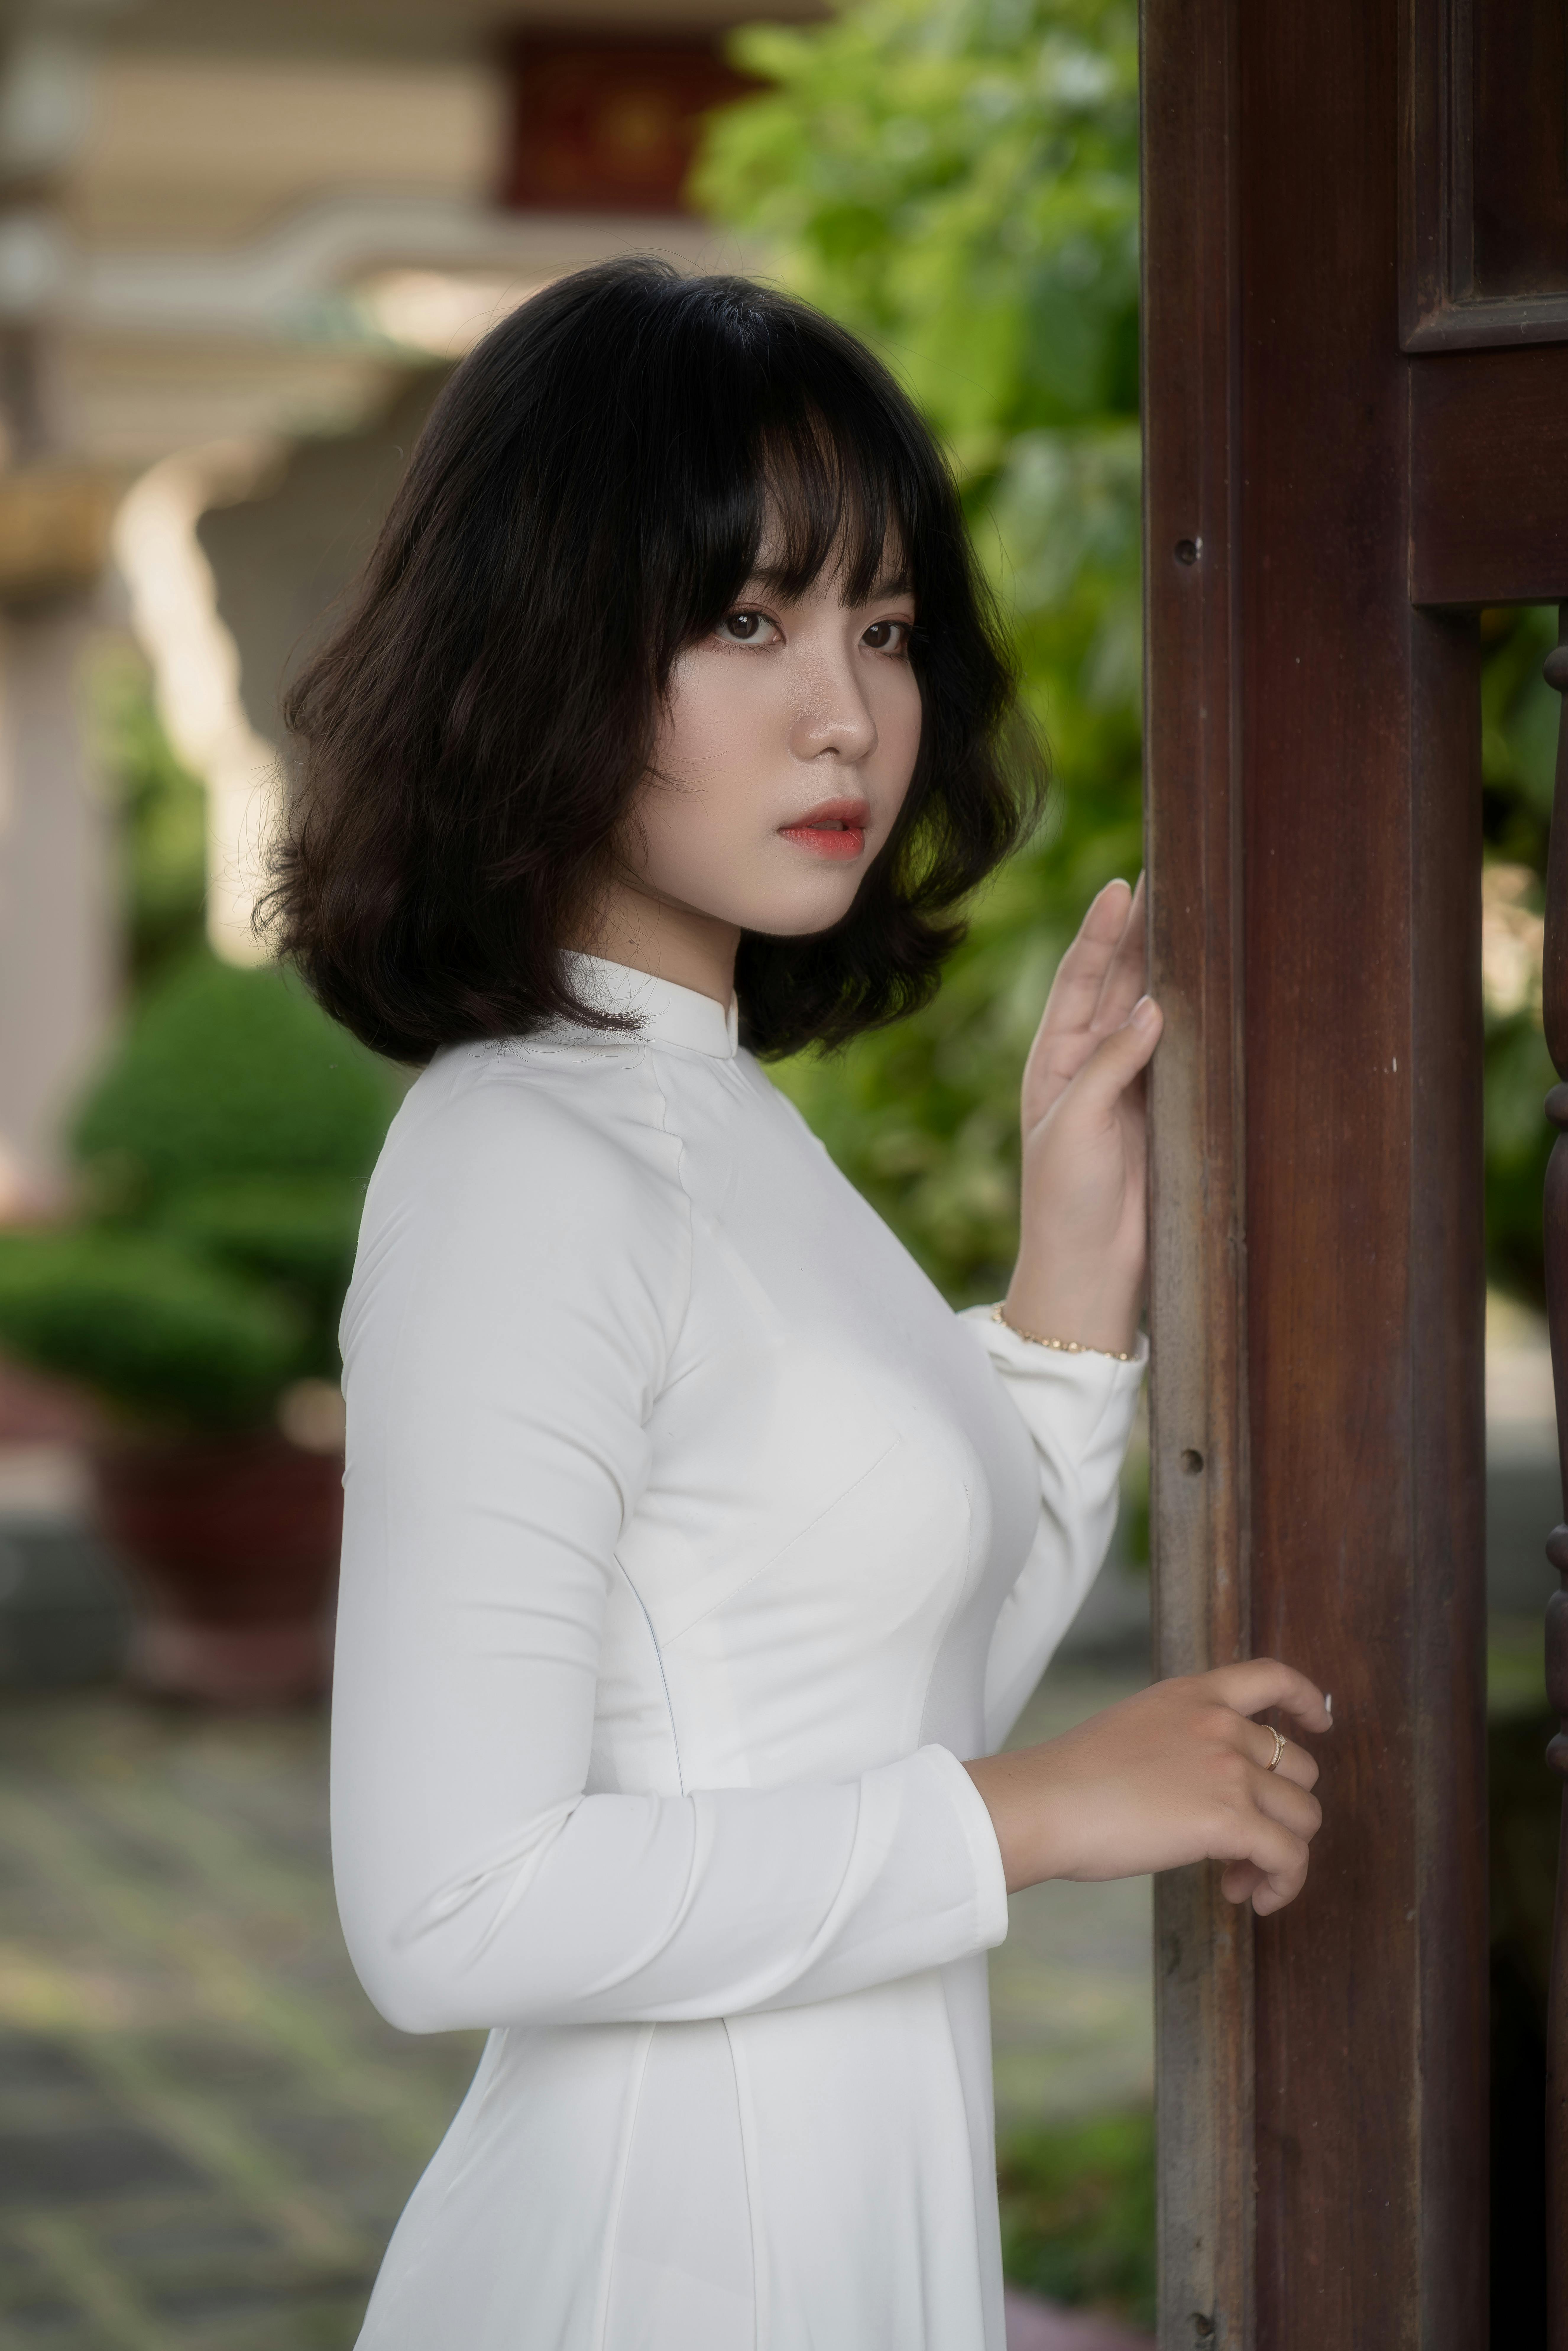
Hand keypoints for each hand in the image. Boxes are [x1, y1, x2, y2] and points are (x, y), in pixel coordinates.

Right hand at [964, 1660, 1330, 1915]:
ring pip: (1302, 1816)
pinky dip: (1285, 1884)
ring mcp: (1229, 1770)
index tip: (1317, 1724)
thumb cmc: (1073, 1777)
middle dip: (1284, 1812)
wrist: (1047, 1801)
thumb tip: (1205, 1790)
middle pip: (1298, 1767)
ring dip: (1282, 1854)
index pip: (1270, 1677)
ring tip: (1241, 1879)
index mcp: (1193, 1695)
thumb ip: (1181, 1742)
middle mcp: (1220, 1725)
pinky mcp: (1230, 1820)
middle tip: (1247, 1848)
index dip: (1305, 1700)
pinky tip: (1253, 1899)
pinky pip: (1289, 1857)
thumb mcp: (1135, 1729)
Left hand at [1004, 875, 1161, 1357]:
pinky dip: (1194, 1018)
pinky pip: (1180, 1053)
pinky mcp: (1161, 1113)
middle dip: (1140, 931)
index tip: (1122, 886)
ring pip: (1152, 1010)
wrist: (1089, 1274)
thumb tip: (1152, 1005)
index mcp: (1054, 1061)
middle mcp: (1090, 1065)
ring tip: (1192, 914)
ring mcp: (1128, 1087)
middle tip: (1168, 877)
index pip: (1080, 980)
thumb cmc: (1063, 1204)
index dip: (1102, 933)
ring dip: (1168, 965)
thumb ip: (1109, 1065)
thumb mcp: (1074, 1128)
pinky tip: (1212, 988)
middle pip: (1118, 983)